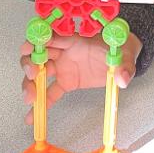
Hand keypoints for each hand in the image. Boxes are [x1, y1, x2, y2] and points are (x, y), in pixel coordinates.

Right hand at [20, 32, 141, 124]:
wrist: (122, 58)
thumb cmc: (119, 48)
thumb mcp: (125, 55)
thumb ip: (123, 66)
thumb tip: (123, 79)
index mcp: (76, 39)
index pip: (52, 36)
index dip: (38, 40)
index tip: (29, 48)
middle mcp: (64, 51)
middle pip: (38, 54)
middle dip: (30, 62)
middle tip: (32, 74)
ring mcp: (63, 67)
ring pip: (39, 73)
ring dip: (30, 84)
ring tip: (30, 98)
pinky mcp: (66, 81)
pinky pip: (50, 92)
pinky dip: (41, 104)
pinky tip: (32, 115)